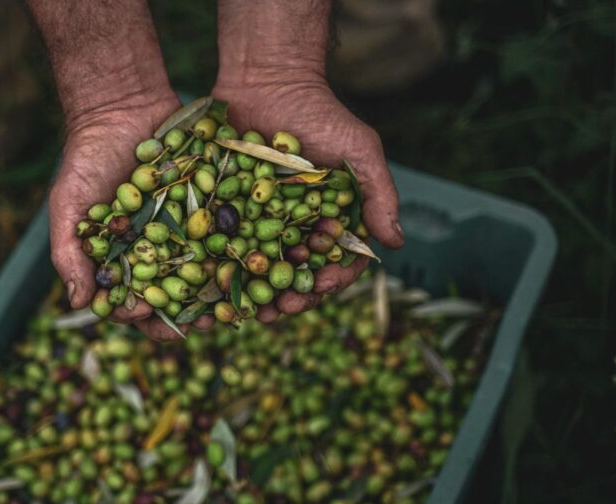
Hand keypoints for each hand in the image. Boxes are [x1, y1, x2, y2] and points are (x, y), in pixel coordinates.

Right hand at [50, 94, 215, 340]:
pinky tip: (250, 259)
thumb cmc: (86, 159)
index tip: (146, 311)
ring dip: (220, 291)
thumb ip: (70, 254)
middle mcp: (158, 253)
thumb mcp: (69, 205)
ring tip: (232, 305)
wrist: (122, 108)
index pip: (131, 302)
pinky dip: (239, 248)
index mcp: (124, 261)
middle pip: (174, 295)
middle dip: (188, 314)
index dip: (139, 313)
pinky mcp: (210, 208)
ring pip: (206, 271)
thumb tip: (79, 305)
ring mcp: (186, 232)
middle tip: (202, 324)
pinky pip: (227, 233)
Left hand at [211, 76, 403, 321]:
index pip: (338, 261)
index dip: (331, 279)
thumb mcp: (358, 149)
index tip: (320, 287)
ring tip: (251, 311)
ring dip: (257, 293)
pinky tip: (219, 284)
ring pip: (261, 268)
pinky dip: (224, 268)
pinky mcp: (230, 212)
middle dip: (292, 296)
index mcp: (332, 220)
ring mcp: (262, 222)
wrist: (268, 81)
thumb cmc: (321, 113)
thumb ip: (379, 193)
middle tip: (282, 309)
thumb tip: (396, 243)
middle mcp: (298, 228)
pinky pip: (227, 246)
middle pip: (298, 274)